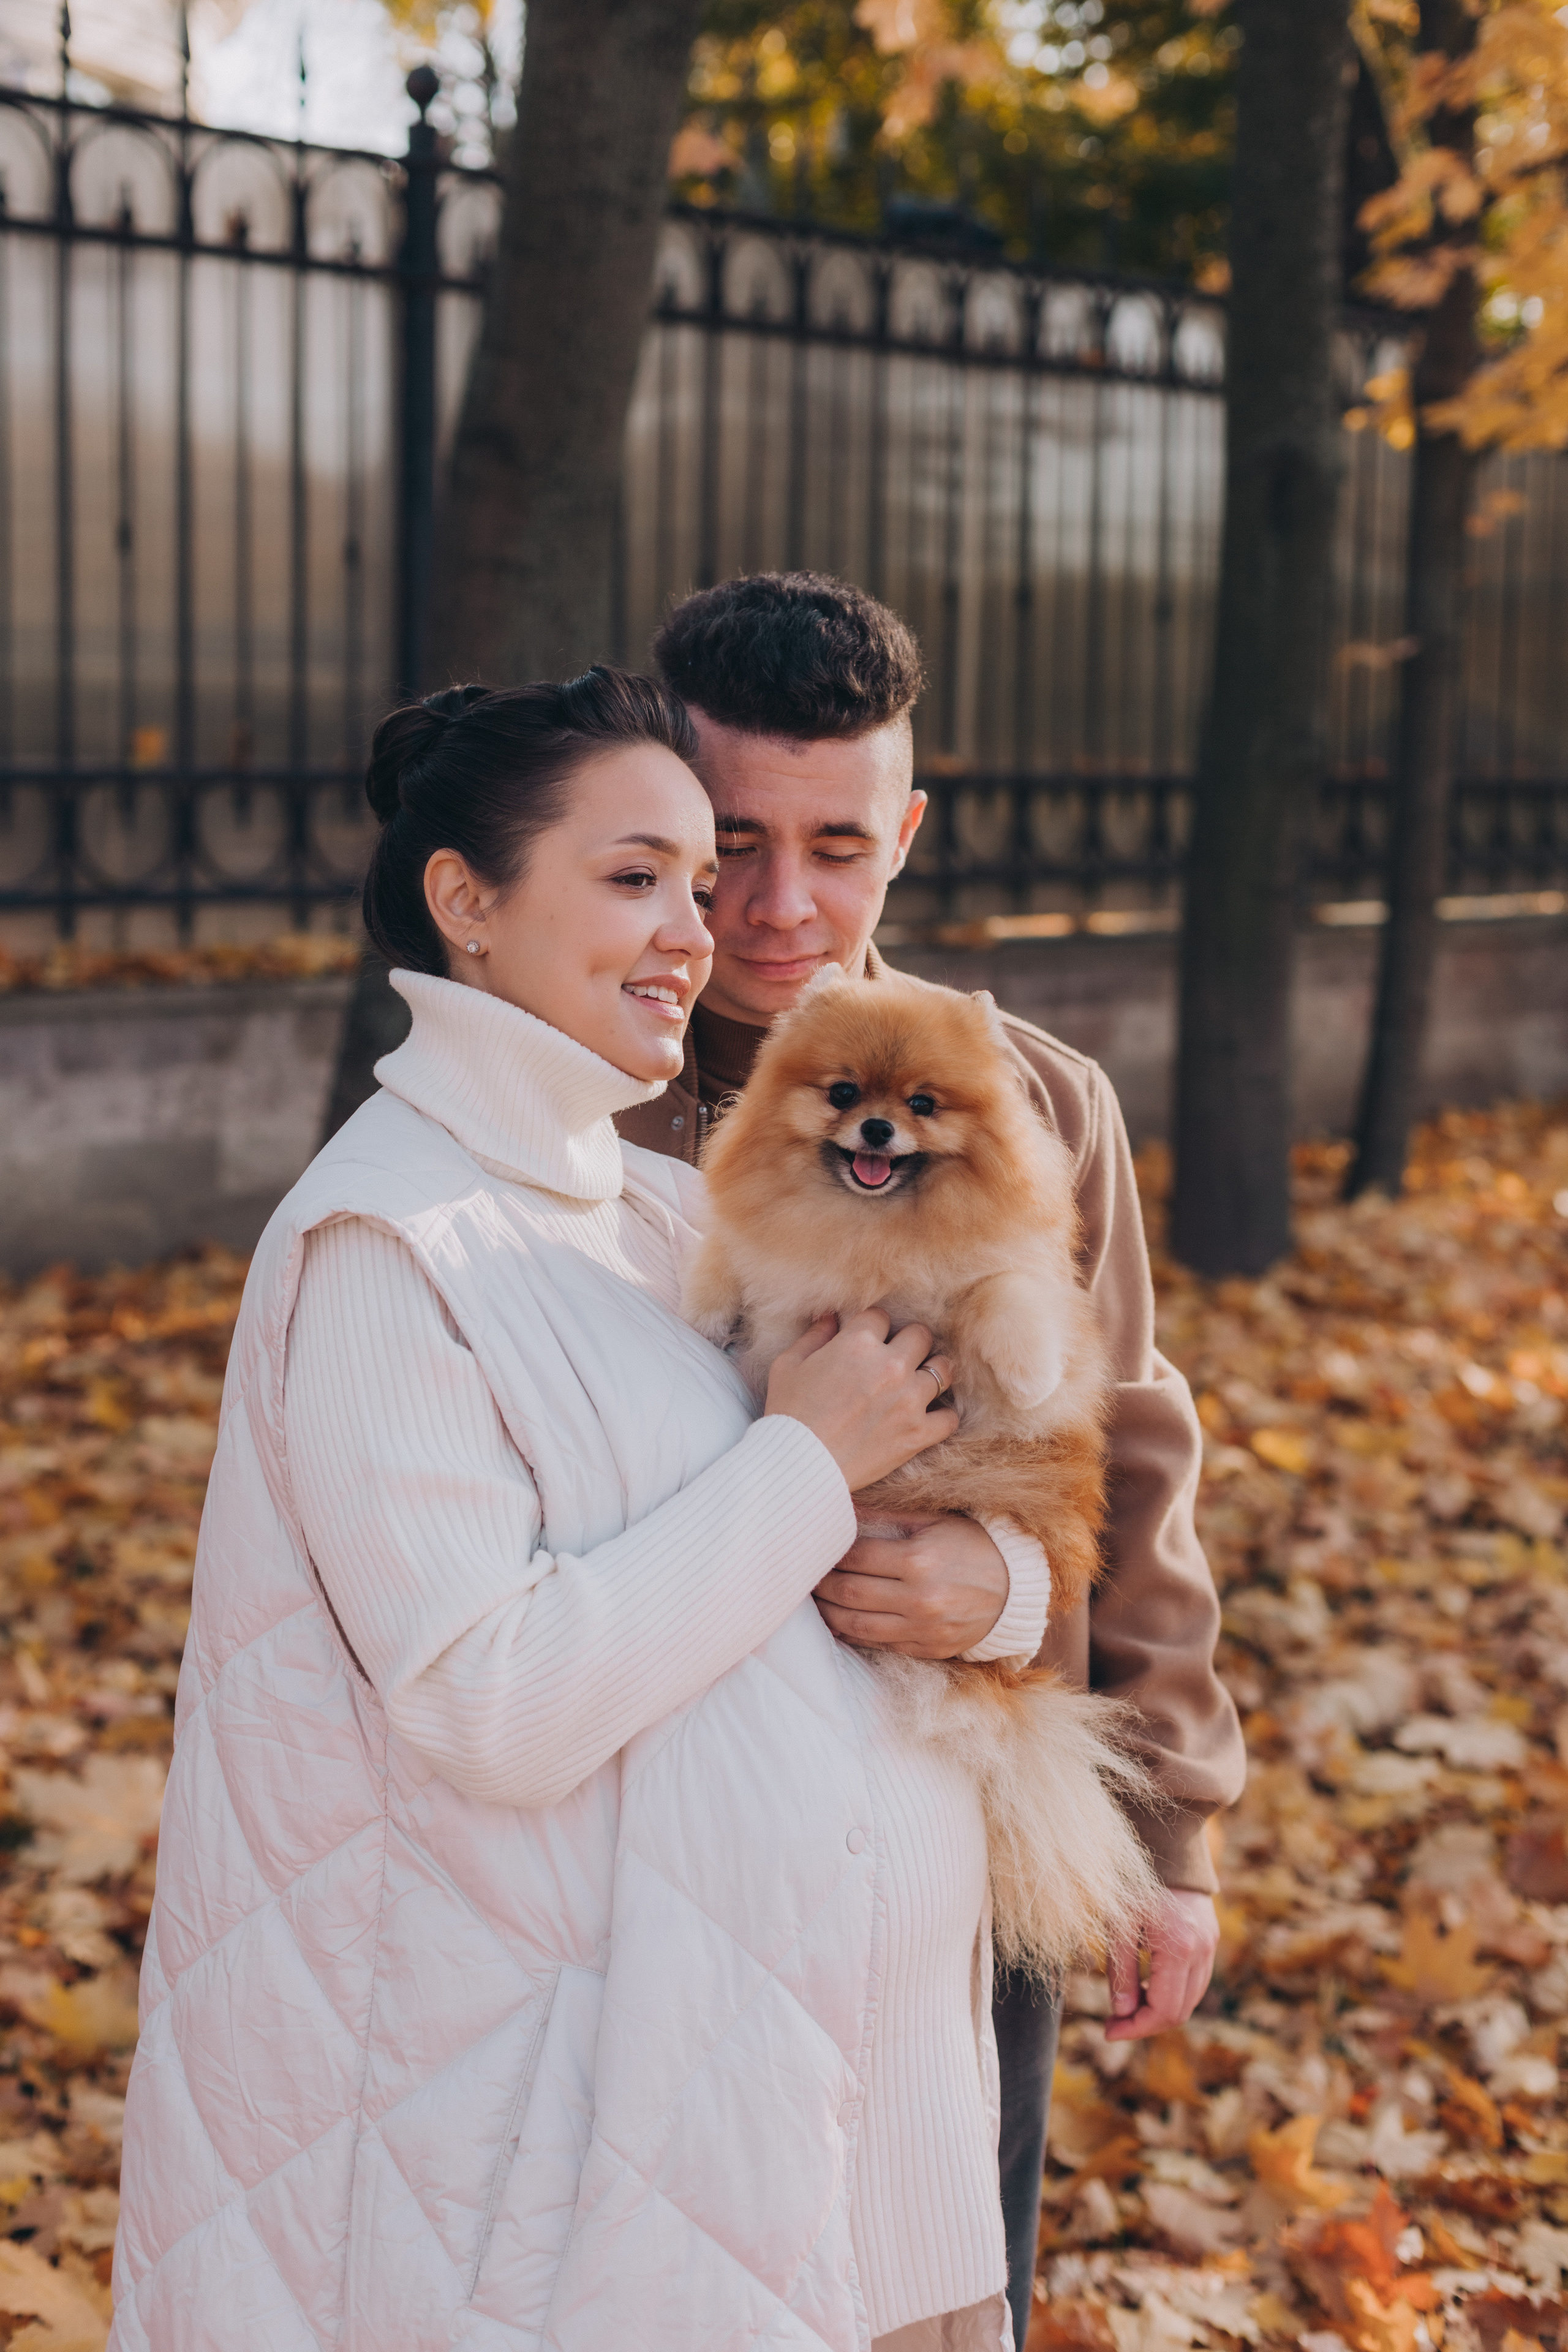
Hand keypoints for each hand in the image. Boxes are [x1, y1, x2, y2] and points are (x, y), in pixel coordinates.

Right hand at [764, 1312, 957, 1492]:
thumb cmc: (788, 1413)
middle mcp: (890, 1366)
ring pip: (943, 1370)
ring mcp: (908, 1400)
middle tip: (899, 1358)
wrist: (798, 1464)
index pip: (881, 1317)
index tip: (869, 1342)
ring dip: (932, 1373)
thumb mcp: (789, 1364)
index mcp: (857, 1344)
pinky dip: (942, 1417)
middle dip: (910, 1343)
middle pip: (921, 1335)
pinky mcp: (917, 1433)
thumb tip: (831, 1316)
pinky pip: (950, 1418)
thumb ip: (814, 1335)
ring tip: (919, 1382)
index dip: (874, 1328)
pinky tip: (928, 1416)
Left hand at [813, 1514, 1008, 1658]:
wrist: (1015, 1589)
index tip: (813, 1543)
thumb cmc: (971, 1545)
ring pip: (855, 1624)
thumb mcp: (935, 1520)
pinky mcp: (926, 1649)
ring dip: (827, 1611)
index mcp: (919, 1560)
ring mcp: (923, 1629)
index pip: (856, 1556)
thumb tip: (844, 1502)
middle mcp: (919, 1599)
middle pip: (849, 1591)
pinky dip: (851, 1633)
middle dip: (819, 1582)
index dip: (829, 1550)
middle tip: (803, 1571)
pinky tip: (837, 1619)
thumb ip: (889, 1514)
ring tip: (813, 1598)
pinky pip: (877, 1643)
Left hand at [1104, 1887, 1218, 2040]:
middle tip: (1114, 2022)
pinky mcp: (1210, 1942)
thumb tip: (1122, 2013)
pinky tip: (1146, 1988)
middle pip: (1180, 2012)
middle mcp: (1202, 1951)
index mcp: (1180, 1948)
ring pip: (1190, 2000)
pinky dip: (1172, 1994)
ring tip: (1128, 2006)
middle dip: (1146, 2023)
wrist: (1166, 1849)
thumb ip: (1121, 1973)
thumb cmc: (1135, 1883)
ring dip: (1160, 2011)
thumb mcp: (1118, 1926)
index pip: (1164, 2011)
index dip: (1136, 2028)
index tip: (1108, 2031)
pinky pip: (1195, 1983)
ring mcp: (1210, 1947)